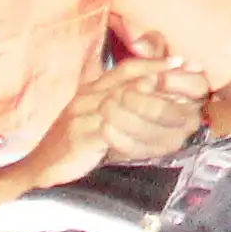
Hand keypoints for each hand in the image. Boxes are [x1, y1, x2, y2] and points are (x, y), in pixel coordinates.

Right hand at [21, 55, 210, 184]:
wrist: (40, 170)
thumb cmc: (72, 146)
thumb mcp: (96, 119)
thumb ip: (118, 103)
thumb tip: (151, 91)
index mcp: (90, 91)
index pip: (125, 69)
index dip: (154, 63)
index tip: (181, 61)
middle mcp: (86, 98)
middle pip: (128, 80)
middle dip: (161, 76)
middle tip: (190, 75)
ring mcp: (82, 116)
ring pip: (123, 101)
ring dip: (154, 100)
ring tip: (180, 99)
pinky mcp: (81, 136)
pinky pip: (112, 129)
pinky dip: (135, 127)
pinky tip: (154, 128)